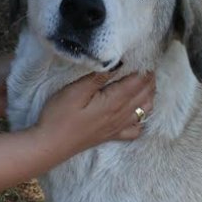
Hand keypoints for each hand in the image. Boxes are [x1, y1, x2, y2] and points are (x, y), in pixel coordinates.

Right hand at [35, 72, 155, 150]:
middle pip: (144, 95)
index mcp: (113, 102)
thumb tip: (118, 63)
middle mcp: (120, 115)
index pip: (137, 83)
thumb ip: (98, 77)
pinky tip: (139, 112)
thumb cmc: (59, 115)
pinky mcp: (111, 135)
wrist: (51, 145)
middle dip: (150, 80)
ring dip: (149, 95)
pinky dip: (143, 119)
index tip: (148, 57)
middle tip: (150, 65)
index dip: (145, 69)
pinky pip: (136, 129)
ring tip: (148, 83)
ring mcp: (117, 127)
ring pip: (144, 110)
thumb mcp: (76, 90)